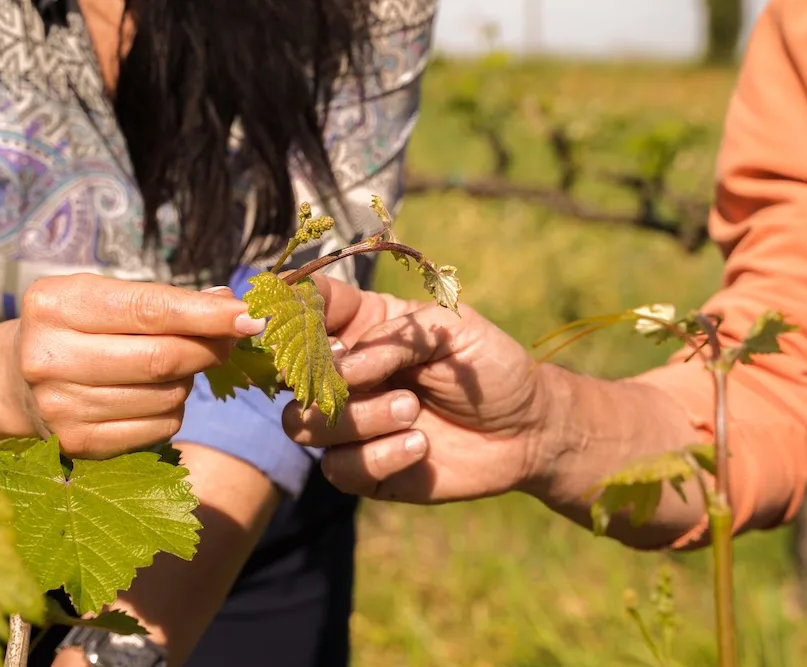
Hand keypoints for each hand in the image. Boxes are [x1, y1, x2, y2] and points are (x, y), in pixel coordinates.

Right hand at [8, 273, 265, 458]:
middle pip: (163, 358)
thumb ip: (164, 300)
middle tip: (229, 340)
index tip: (252, 316)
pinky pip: (160, 427)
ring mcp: (61, 407)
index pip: (149, 309)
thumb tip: (231, 306)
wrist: (13, 380)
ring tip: (167, 367)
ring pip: (167, 395)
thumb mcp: (103, 297)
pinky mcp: (78, 444)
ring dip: (186, 380)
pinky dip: (172, 410)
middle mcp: (49, 357)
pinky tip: (150, 396)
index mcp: (56, 305)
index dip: (206, 315)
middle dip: (209, 348)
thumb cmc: (74, 327)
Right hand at [283, 301, 556, 502]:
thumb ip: (395, 335)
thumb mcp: (452, 329)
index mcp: (362, 329)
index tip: (278, 312)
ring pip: (305, 425)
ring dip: (359, 418)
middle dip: (325, 378)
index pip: (307, 311)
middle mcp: (346, 376)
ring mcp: (351, 425)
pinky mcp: (365, 470)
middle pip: (290, 377)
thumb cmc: (490, 366)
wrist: (528, 430)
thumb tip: (344, 362)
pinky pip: (338, 469)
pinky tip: (420, 446)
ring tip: (412, 410)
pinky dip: (378, 456)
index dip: (286, 310)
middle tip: (377, 375)